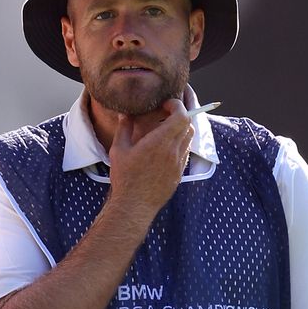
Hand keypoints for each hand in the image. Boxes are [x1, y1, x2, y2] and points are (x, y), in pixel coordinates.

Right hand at [106, 98, 193, 213]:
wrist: (135, 204)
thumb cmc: (125, 177)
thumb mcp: (118, 150)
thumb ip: (124, 128)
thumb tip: (124, 114)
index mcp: (160, 141)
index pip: (181, 115)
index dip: (177, 105)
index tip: (166, 104)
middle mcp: (173, 150)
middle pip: (188, 125)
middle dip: (179, 115)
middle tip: (166, 114)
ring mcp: (179, 163)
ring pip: (189, 138)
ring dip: (181, 129)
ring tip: (165, 130)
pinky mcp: (179, 173)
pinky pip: (185, 152)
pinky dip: (180, 144)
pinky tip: (165, 147)